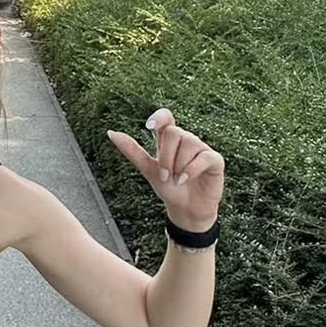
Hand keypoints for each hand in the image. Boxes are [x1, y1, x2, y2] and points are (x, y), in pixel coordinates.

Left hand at [107, 107, 224, 229]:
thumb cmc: (168, 188)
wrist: (186, 209)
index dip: (159, 117)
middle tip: (165, 175)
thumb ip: (132, 150)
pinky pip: (204, 156)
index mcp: (169, 140)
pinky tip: (185, 179)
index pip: (166, 117)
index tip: (150, 125)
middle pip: (174, 132)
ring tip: (178, 180)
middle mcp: (186, 140)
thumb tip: (111, 132)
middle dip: (166, 156)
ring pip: (189, 143)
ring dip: (178, 166)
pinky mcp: (215, 160)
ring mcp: (201, 149)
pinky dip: (192, 169)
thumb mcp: (147, 169)